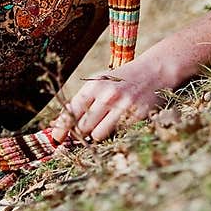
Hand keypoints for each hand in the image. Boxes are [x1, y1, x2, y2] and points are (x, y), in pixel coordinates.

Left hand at [51, 60, 170, 143]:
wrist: (154, 72)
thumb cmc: (122, 80)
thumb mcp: (101, 83)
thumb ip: (84, 102)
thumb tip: (62, 125)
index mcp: (94, 86)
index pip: (71, 111)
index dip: (61, 128)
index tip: (56, 138)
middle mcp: (107, 96)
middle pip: (82, 127)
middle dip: (79, 133)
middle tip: (81, 134)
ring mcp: (123, 107)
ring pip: (98, 135)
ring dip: (96, 135)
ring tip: (102, 126)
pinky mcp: (137, 117)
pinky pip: (117, 135)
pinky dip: (115, 134)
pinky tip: (119, 123)